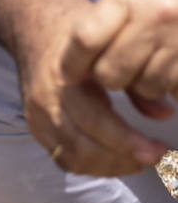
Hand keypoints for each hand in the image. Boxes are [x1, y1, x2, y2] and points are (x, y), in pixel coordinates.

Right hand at [21, 29, 167, 176]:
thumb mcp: (113, 48)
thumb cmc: (82, 38)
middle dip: (123, 158)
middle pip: (83, 148)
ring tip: (138, 162)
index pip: (95, 122)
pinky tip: (115, 161)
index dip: (127, 141)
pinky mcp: (36, 131)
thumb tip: (165, 113)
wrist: (38, 35)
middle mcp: (47, 104)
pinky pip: (64, 160)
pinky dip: (92, 166)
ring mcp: (38, 121)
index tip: (158, 147)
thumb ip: (138, 83)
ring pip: (73, 160)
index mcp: (66, 80)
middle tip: (153, 157)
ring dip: (109, 167)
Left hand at [61, 0, 177, 117]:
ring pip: (145, 88)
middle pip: (110, 74)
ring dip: (144, 83)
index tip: (69, 73)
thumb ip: (102, 24)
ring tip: (152, 62)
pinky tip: (171, 67)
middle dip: (110, 76)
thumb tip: (67, 75)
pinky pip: (174, 91)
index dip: (72, 63)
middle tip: (120, 64)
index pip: (87, 39)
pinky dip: (171, 86)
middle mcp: (159, 15)